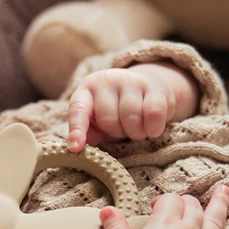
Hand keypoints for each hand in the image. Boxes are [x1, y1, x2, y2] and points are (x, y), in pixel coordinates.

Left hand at [68, 63, 199, 151]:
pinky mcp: (153, 85)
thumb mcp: (97, 120)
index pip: (78, 111)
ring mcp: (130, 80)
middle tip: (122, 130)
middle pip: (108, 120)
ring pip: (131, 118)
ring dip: (136, 133)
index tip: (75, 148)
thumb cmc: (117, 110)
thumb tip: (80, 148)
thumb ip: (88, 132)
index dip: (77, 130)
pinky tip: (152, 130)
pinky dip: (153, 128)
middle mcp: (105, 81)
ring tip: (137, 129)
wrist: (148, 89)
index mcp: (86, 91)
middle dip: (116, 133)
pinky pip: (153, 113)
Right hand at [99, 185, 228, 228]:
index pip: (169, 201)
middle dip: (188, 201)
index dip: (162, 201)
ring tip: (227, 192)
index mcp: (165, 225)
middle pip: (192, 207)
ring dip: (221, 205)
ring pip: (215, 222)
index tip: (153, 207)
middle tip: (184, 202)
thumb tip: (107, 209)